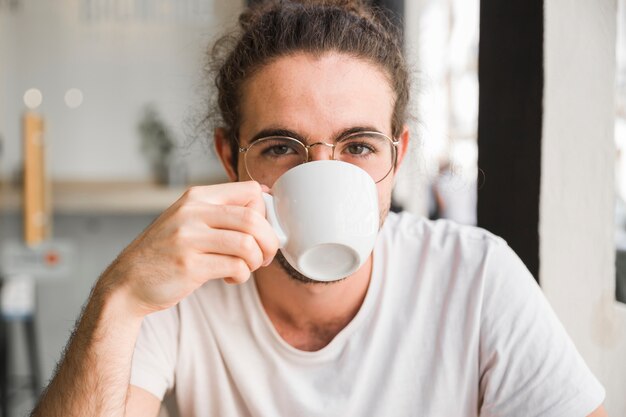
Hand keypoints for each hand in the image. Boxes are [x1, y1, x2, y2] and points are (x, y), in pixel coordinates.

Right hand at [98, 181, 278, 316]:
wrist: (127, 281)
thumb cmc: (165, 252)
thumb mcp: (188, 219)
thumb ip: (220, 212)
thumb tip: (264, 204)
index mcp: (196, 197)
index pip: (250, 191)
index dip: (265, 212)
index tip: (262, 230)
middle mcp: (192, 212)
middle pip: (253, 218)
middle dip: (270, 240)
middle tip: (266, 255)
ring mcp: (189, 239)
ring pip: (248, 244)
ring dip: (257, 260)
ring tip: (248, 267)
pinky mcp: (190, 266)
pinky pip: (235, 266)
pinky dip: (242, 275)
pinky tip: (232, 277)